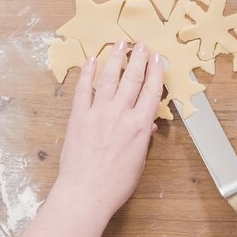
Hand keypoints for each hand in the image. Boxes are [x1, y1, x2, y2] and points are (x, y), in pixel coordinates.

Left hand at [54, 40, 163, 219]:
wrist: (86, 192)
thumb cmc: (115, 183)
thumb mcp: (138, 162)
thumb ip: (143, 139)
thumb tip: (147, 125)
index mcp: (139, 125)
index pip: (151, 91)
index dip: (155, 72)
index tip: (157, 59)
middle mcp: (120, 114)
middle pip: (132, 79)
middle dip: (138, 59)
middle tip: (141, 45)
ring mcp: (98, 113)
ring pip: (109, 78)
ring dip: (116, 59)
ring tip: (120, 44)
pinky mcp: (79, 116)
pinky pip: (83, 89)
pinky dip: (87, 73)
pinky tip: (91, 60)